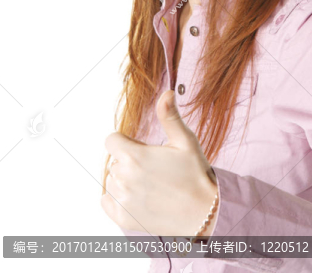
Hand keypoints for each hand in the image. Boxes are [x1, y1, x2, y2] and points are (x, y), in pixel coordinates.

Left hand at [101, 90, 217, 236]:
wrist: (204, 213)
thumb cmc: (195, 174)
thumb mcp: (185, 140)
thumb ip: (169, 115)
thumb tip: (167, 92)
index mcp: (134, 156)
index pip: (112, 141)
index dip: (126, 142)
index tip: (142, 149)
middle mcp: (124, 178)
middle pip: (114, 161)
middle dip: (129, 161)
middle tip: (154, 169)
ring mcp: (122, 200)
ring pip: (112, 181)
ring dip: (124, 180)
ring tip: (150, 185)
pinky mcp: (123, 219)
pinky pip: (107, 202)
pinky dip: (117, 199)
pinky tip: (138, 197)